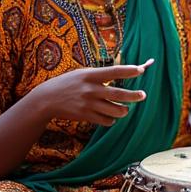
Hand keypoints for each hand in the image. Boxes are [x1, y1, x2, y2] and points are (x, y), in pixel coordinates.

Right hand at [26, 60, 152, 125]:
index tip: (141, 70)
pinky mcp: (86, 116)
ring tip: (125, 108)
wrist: (47, 99)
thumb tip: (124, 73)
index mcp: (90, 75)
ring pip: (115, 110)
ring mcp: (88, 104)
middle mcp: (90, 89)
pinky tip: (110, 115)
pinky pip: (106, 120)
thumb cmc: (68, 83)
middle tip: (143, 95)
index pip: (114, 71)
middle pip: (118, 93)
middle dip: (134, 95)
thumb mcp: (82, 74)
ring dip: (123, 110)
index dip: (129, 71)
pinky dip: (111, 119)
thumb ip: (100, 75)